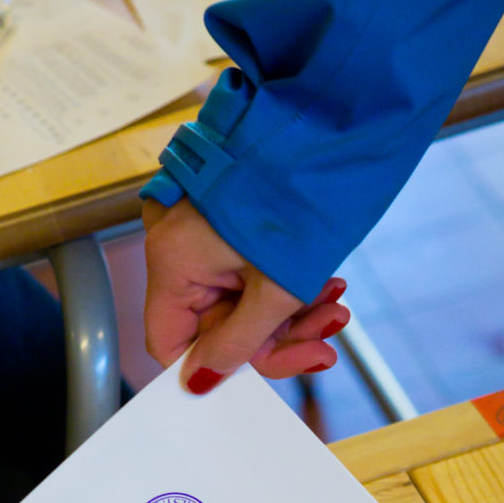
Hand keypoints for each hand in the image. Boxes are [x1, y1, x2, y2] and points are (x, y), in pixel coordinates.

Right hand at [142, 198, 348, 393]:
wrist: (333, 119)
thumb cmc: (301, 194)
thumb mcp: (277, 287)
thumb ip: (240, 343)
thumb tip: (200, 382)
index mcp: (173, 260)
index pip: (169, 342)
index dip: (207, 369)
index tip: (250, 383)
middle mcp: (180, 247)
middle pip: (217, 325)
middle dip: (275, 338)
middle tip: (322, 342)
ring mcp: (206, 233)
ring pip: (243, 302)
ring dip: (292, 314)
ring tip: (334, 310)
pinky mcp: (233, 224)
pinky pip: (253, 274)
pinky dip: (289, 286)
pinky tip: (326, 285)